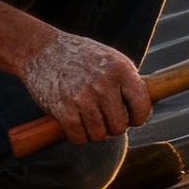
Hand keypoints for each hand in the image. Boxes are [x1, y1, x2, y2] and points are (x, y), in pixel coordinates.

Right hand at [21, 27, 151, 146]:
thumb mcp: (111, 59)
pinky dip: (77, 136)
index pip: (142, 105)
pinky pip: (79, 138)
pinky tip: (75, 123)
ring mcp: (84, 98)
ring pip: (100, 135)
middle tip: (104, 117)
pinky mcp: (63, 110)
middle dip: (113, 126)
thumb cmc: (80, 56)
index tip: (132, 118)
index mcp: (121, 69)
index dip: (139, 117)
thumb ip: (128, 82)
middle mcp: (105, 84)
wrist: (42, 49)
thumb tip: (146, 111)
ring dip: (94, 132)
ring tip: (88, 118)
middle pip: (120, 126)